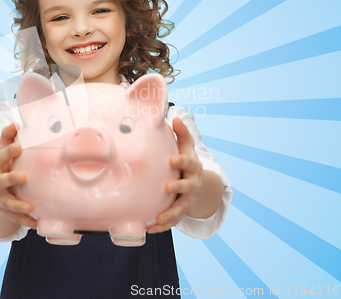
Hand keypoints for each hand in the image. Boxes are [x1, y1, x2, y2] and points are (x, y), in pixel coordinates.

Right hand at [0, 122, 36, 228]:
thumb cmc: (4, 163)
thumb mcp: (4, 150)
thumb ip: (8, 137)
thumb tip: (16, 123)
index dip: (7, 152)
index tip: (19, 146)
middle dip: (10, 178)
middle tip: (23, 176)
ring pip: (6, 204)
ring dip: (18, 206)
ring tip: (30, 207)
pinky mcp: (5, 212)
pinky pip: (16, 219)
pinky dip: (26, 221)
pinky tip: (37, 223)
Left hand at [147, 117, 202, 233]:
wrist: (195, 181)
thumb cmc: (185, 159)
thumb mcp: (186, 145)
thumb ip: (181, 133)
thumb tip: (174, 118)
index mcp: (193, 167)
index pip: (189, 163)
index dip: (181, 162)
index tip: (172, 160)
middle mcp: (192, 184)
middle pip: (187, 187)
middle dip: (178, 188)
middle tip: (166, 187)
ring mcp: (187, 199)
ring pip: (180, 208)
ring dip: (170, 214)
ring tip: (158, 218)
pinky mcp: (180, 211)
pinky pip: (173, 221)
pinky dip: (162, 226)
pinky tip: (149, 228)